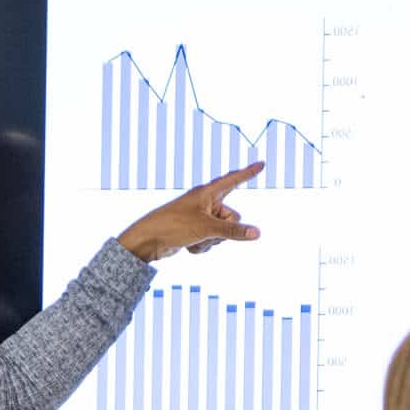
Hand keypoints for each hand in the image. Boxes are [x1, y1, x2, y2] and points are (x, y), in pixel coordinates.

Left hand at [118, 163, 263, 261]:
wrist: (148, 240)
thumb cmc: (174, 226)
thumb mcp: (207, 228)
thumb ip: (234, 231)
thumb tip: (257, 233)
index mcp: (207, 192)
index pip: (233, 180)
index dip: (248, 173)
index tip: (262, 163)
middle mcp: (205, 203)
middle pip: (233, 217)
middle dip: (225, 230)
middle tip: (207, 232)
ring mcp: (200, 218)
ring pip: (223, 232)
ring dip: (212, 241)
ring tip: (194, 239)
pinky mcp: (195, 231)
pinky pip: (211, 240)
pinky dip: (203, 246)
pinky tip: (188, 246)